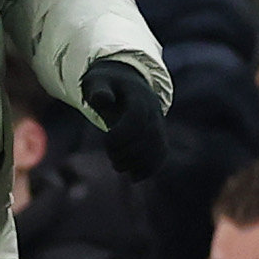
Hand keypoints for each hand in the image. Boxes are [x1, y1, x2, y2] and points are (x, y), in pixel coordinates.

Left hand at [82, 60, 167, 180]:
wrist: (126, 84)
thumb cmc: (106, 85)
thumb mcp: (97, 82)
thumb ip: (98, 90)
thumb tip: (101, 99)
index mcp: (139, 98)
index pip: (136, 118)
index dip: (121, 134)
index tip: (108, 142)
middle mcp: (153, 112)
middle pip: (147, 137)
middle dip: (128, 152)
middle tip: (113, 158)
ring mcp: (158, 125)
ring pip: (157, 148)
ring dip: (138, 163)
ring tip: (119, 166)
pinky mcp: (158, 137)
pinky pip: (161, 154)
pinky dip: (149, 168)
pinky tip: (134, 176)